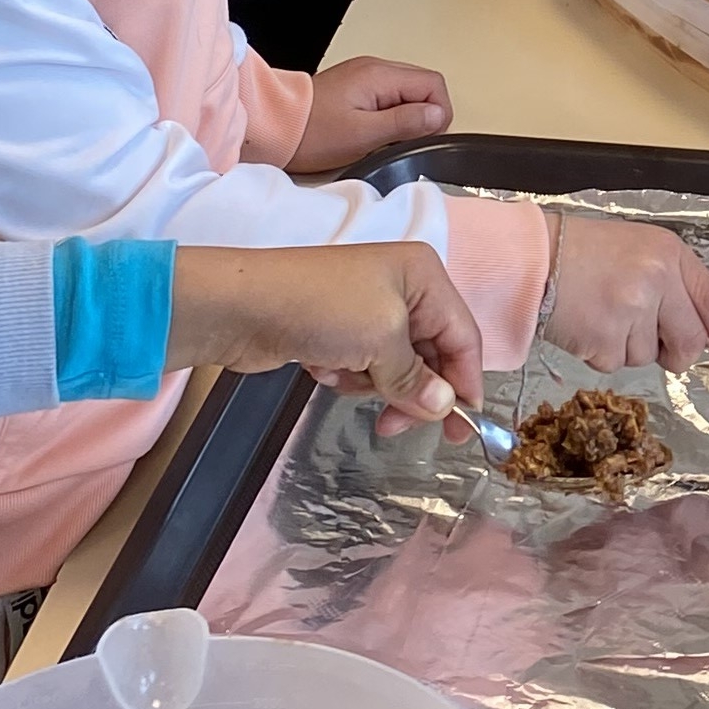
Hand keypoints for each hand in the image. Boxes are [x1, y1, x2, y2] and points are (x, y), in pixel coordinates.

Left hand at [166, 239, 480, 439]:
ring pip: (397, 368)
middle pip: (432, 355)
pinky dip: (347, 376)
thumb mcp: (381, 341)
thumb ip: (417, 379)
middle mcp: (404, 289)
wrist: (242, 307)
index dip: (465, 384)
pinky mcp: (340, 332)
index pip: (463, 336)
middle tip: (393, 426)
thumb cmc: (321, 310)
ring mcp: (369, 311)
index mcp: (424, 276)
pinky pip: (364, 368)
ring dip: (373, 383)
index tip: (461, 431)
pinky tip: (321, 368)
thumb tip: (445, 408)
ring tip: (342, 377)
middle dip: (412, 390)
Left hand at [298, 56, 453, 170]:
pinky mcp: (356, 85)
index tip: (422, 137)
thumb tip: (437, 115)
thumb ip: (404, 122)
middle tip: (404, 140)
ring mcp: (365, 75)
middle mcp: (375, 68)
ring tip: (387, 137)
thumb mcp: (363, 135)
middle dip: (424, 114)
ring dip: (407, 114)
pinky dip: (392, 112)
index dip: (438, 113)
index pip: (434, 84)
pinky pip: (390, 94)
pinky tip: (376, 130)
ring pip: (408, 90)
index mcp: (380, 75)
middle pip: (424, 84)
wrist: (273, 127)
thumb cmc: (312, 133)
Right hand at [545, 211, 708, 371]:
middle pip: (690, 341)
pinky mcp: (603, 338)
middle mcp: (656, 280)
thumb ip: (672, 283)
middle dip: (678, 355)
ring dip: (629, 348)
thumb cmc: (584, 253)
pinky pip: (616, 364)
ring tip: (604, 316)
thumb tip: (701, 332)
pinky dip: (603, 354)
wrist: (531, 259)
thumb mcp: (640, 250)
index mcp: (669, 254)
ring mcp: (630, 310)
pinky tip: (588, 326)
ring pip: (649, 357)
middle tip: (659, 349)